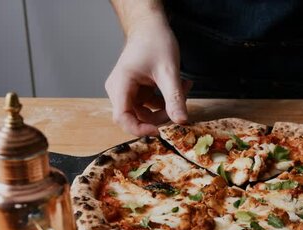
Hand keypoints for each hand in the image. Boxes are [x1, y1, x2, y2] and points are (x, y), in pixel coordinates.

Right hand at [105, 19, 190, 135]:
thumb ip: (174, 98)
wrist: (150, 26)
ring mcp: (126, 91)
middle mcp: (118, 90)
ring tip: (184, 88)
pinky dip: (165, 100)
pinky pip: (149, 105)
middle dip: (161, 115)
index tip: (159, 131)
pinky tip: (180, 86)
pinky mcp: (135, 91)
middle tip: (180, 102)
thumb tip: (182, 122)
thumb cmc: (155, 41)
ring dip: (166, 107)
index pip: (122, 118)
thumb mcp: (169, 71)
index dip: (139, 129)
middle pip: (136, 117)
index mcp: (120, 85)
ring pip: (145, 113)